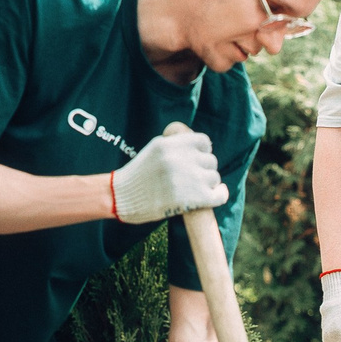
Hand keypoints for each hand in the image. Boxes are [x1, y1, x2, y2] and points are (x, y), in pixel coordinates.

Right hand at [111, 130, 228, 222]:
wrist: (120, 197)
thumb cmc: (137, 175)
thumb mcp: (154, 149)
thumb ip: (176, 145)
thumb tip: (203, 146)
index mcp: (170, 145)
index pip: (203, 141)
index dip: (204, 151)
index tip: (200, 159)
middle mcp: (180, 159)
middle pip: (210, 160)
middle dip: (204, 169)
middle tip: (194, 178)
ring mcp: (187, 179)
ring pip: (214, 177)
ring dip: (208, 183)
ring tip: (197, 189)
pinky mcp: (192, 199)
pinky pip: (219, 195)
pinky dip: (220, 195)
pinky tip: (217, 194)